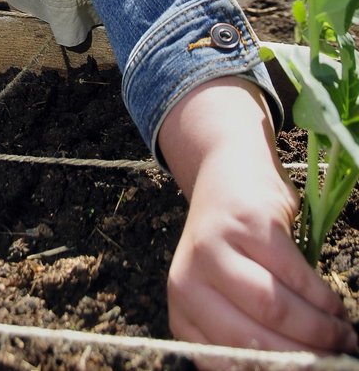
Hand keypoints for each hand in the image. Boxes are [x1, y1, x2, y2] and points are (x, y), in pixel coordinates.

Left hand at [159, 78, 357, 362]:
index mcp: (182, 310)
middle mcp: (188, 280)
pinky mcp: (248, 224)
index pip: (227, 362)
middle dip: (304, 357)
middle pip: (253, 340)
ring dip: (319, 330)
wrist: (227, 174)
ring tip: (343, 335)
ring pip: (274, 309)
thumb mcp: (226, 293)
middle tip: (337, 359)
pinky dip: (321, 297)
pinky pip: (292, 274)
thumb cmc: (232, 247)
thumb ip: (248, 331)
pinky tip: (333, 305)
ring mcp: (215, 248)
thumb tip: (297, 369)